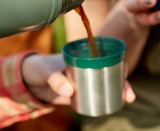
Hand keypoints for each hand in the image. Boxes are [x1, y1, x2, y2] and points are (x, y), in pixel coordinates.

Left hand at [21, 53, 135, 104]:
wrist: (30, 81)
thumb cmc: (40, 68)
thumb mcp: (46, 71)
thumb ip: (55, 79)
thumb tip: (70, 91)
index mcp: (80, 55)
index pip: (104, 55)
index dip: (118, 61)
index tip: (126, 69)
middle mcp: (86, 66)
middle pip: (110, 71)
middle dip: (123, 81)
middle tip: (128, 93)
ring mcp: (84, 80)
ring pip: (105, 84)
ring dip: (118, 91)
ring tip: (126, 99)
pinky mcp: (79, 93)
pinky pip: (95, 95)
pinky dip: (106, 99)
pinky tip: (115, 105)